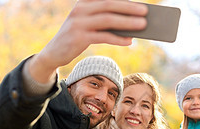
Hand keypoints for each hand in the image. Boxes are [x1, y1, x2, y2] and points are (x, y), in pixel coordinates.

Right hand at [28, 0, 147, 82]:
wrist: (53, 53)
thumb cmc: (77, 36)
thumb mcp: (88, 24)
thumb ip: (105, 19)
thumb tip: (131, 21)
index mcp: (83, 2)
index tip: (138, 1)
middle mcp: (80, 9)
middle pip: (109, 5)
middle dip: (129, 8)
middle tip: (145, 11)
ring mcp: (78, 23)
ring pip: (108, 20)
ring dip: (127, 22)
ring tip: (142, 25)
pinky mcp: (79, 38)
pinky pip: (103, 37)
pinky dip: (118, 38)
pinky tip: (129, 41)